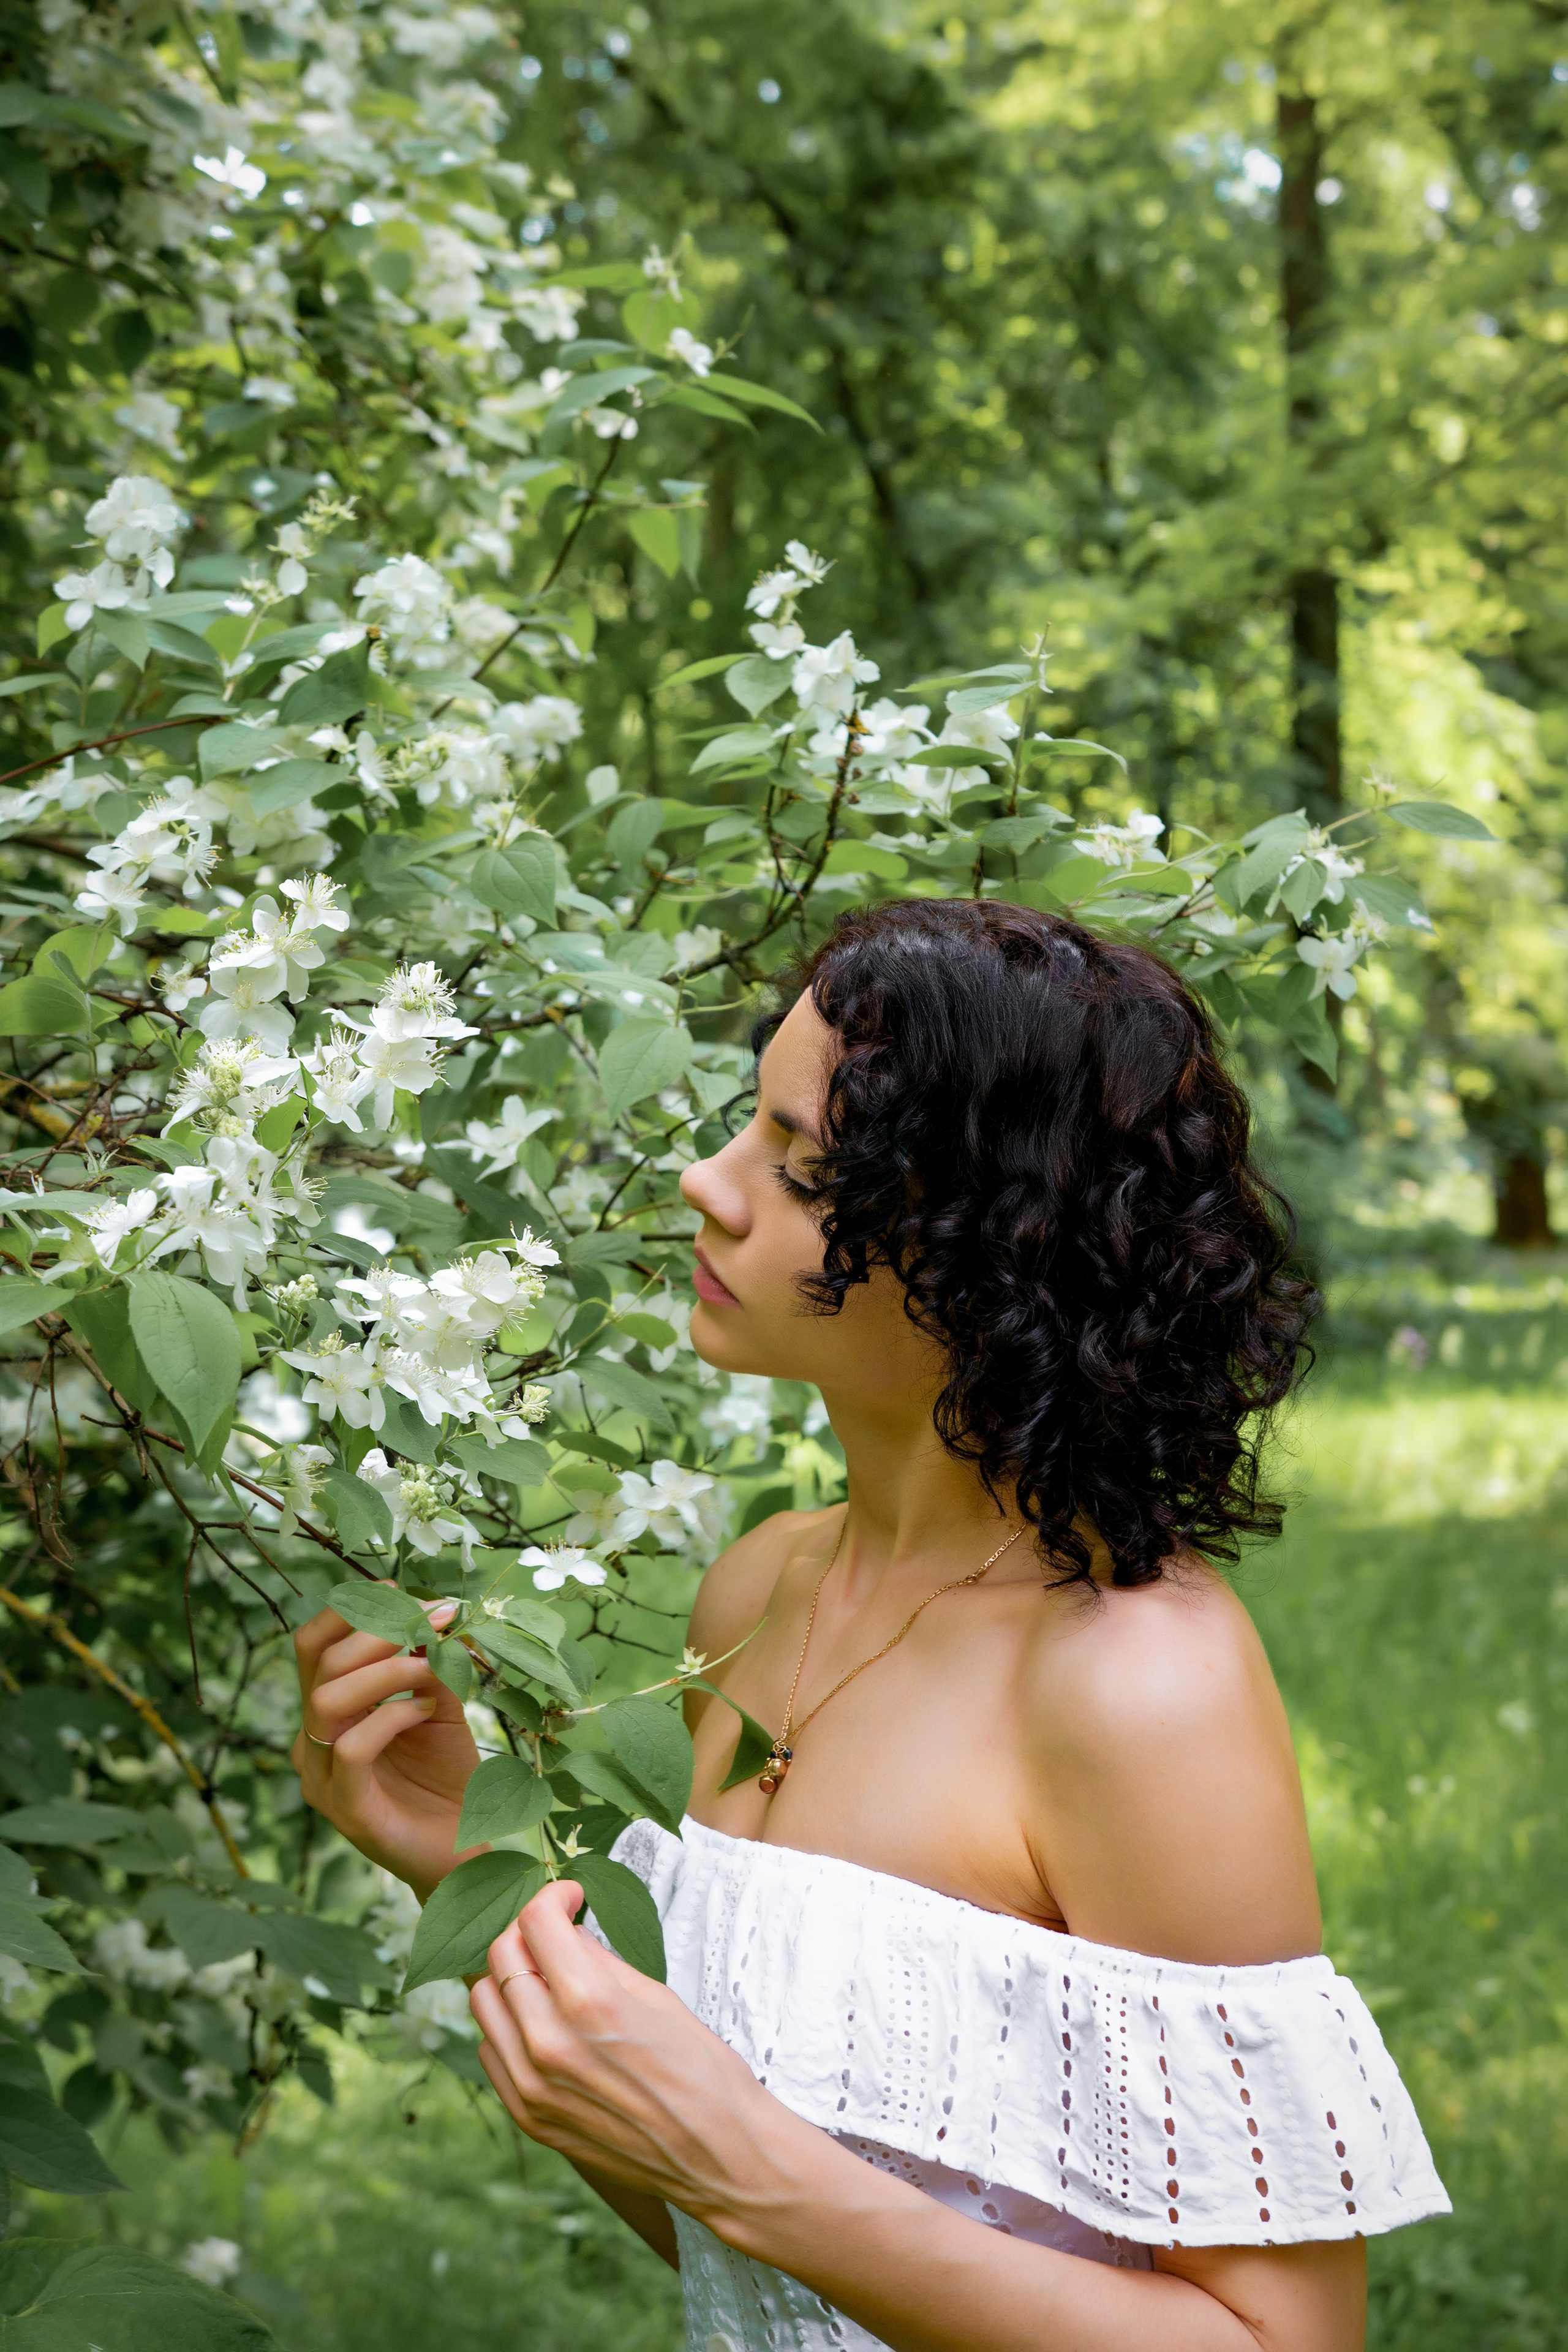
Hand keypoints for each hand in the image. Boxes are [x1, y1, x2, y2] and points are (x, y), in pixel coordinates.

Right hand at [292, 1592, 481, 1897]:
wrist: (463, 1849)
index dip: (349, 1609)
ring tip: (431, 1666)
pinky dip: (392, 1716)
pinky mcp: (345, 1809)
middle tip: (432, 1620)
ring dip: (386, 1669)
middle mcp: (312, 1741)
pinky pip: (351, 1748)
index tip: (400, 1590)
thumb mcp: (438, 1704)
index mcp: (328, 1711)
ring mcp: (322, 1778)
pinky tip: (427, 1712)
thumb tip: (428, 1613)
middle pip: (319, 1663)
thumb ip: (426, 1663)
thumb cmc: (446, 1776)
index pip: (312, 1644)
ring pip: (326, 1700)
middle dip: (378, 1629)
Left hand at [471, 1882, 786, 2226]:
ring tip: (548, 1979)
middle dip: (529, 1930)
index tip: (572, 1897)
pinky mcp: (528, 2118)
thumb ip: (600, 1961)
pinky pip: (491, 2052)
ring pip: (483, 2001)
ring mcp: (531, 2087)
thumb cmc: (702, 2070)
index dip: (554, 1895)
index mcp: (589, 2002)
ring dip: (511, 1977)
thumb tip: (567, 1932)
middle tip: (558, 1933)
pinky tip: (544, 2025)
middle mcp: (547, 2043)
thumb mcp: (657, 1996)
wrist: (716, 2156)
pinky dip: (508, 2027)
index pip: (537, 1922)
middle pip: (501, 1955)